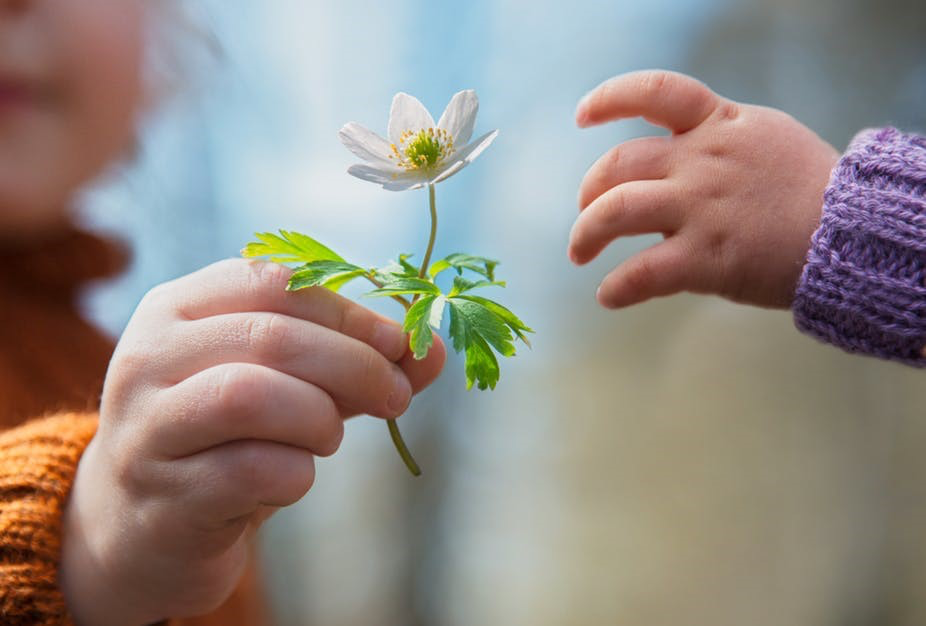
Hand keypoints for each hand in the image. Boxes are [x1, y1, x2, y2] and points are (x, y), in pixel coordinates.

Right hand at [59, 259, 444, 624]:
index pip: (275, 281)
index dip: (350, 311)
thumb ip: (353, 362)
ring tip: (330, 437)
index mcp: (180, 307)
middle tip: (396, 396)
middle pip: (272, 336)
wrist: (144, 526)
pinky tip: (293, 478)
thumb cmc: (226, 439)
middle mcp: (148, 355)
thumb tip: (433, 351)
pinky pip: (251, 471)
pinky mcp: (162, 494)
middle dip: (355, 365)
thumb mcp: (286, 385)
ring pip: (251, 396)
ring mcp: (146, 426)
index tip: (401, 344)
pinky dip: (296, 473)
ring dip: (319, 417)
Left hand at [568, 70, 840, 308]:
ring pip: (615, 212)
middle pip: (617, 164)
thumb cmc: (809, 188)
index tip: (584, 115)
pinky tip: (609, 296)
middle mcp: (701, 162)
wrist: (852, 233)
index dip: (610, 99)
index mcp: (717, 125)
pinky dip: (616, 288)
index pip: (655, 92)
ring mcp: (700, 209)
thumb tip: (674, 150)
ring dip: (585, 234)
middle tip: (586, 214)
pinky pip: (641, 273)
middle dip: (589, 191)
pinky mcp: (706, 258)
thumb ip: (716, 137)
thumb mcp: (764, 137)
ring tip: (580, 253)